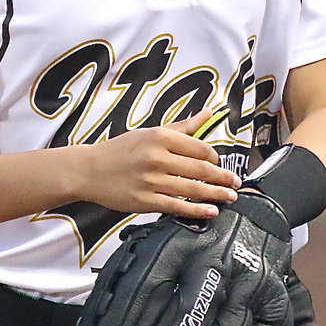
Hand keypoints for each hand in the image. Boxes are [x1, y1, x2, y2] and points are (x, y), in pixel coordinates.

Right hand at [75, 109, 240, 219]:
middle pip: (201, 169)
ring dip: (216, 194)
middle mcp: (157, 158)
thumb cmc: (120, 150)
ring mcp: (151, 181)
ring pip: (193, 189)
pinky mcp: (145, 201)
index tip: (220, 164)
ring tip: (230, 197)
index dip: (215, 158)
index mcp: (160, 137)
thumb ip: (182, 126)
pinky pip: (178, 207)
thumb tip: (209, 114)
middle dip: (223, 178)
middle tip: (236, 183)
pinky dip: (198, 210)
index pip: (199, 148)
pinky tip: (211, 211)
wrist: (89, 170)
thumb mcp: (150, 132)